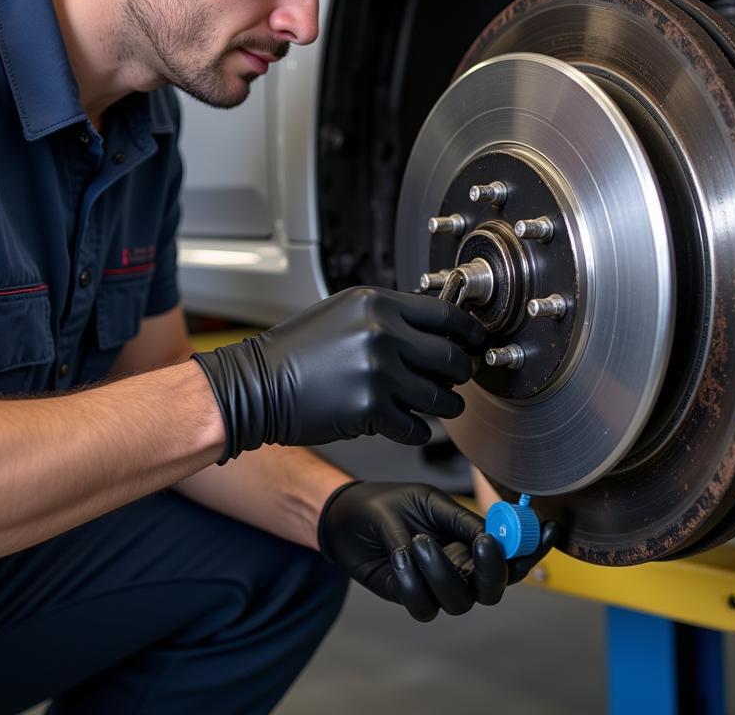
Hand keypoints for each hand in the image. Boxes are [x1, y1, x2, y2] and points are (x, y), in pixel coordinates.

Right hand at [194, 286, 484, 461]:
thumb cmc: (297, 351)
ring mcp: (378, 372)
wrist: (258, 384)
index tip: (476, 341)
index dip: (469, 331)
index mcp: (377, 304)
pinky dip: (417, 431)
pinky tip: (407, 425)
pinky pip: (416, 427)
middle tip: (457, 379)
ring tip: (439, 405)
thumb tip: (435, 328)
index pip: (446, 314)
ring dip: (445, 405)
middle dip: (460, 373)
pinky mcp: (371, 409)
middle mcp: (382, 334)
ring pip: (440, 397)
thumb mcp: (345, 314)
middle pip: (451, 358)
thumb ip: (389, 317)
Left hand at [317, 480, 558, 621]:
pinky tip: (398, 554)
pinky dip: (412, 582)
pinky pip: (423, 606)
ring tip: (416, 541)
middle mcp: (460, 567)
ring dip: (442, 573)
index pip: (512, 552)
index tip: (548, 529)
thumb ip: (457, 521)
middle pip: (494, 588)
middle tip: (481, 544)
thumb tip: (490, 536)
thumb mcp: (426, 501)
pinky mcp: (411, 597)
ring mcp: (436, 585)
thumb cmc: (389, 504)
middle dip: (494, 571)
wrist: (346, 516)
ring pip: (460, 601)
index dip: (534, 546)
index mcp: (470, 540)